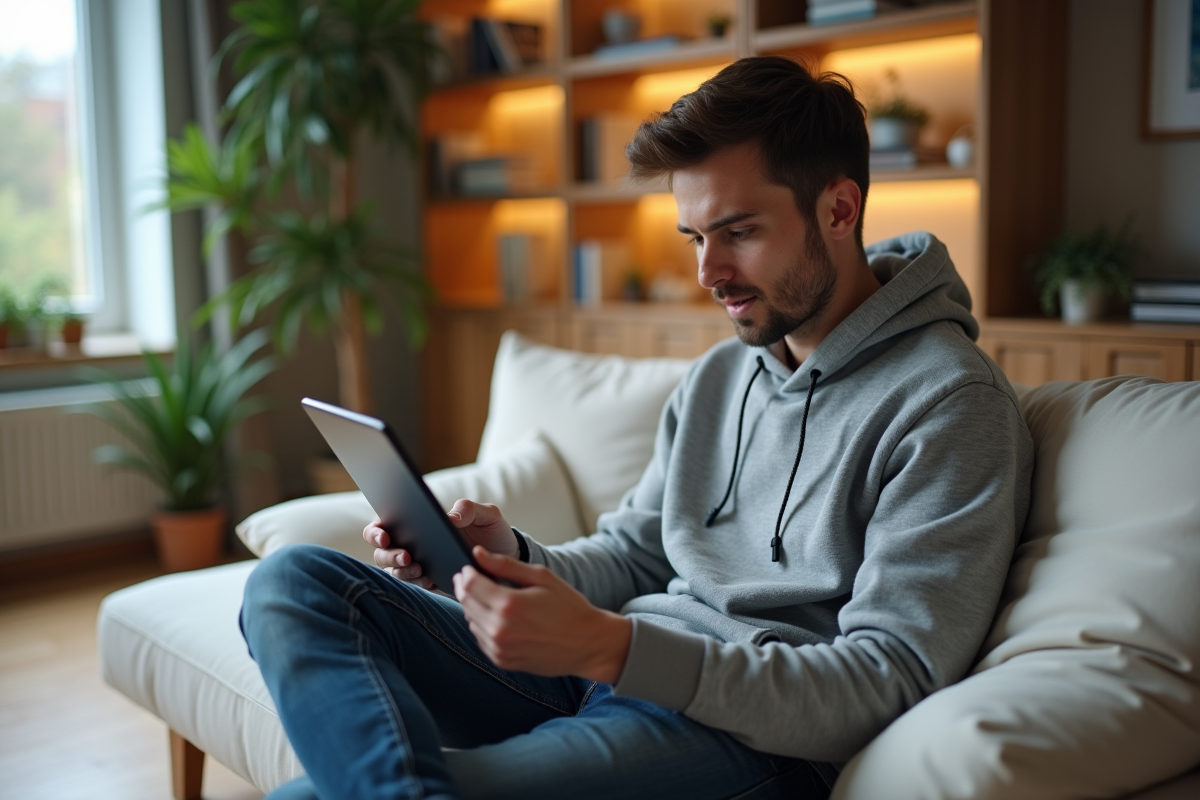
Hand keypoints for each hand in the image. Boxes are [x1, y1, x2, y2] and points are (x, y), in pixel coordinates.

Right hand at [365, 499, 519, 589]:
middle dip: (388, 555)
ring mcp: (419, 563)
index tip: (385, 536)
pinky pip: (415, 584)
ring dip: (402, 570)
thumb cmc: (492, 531)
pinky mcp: (431, 581)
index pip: (384, 523)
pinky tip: (428, 579)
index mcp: (418, 521)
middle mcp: (413, 542)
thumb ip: (470, 509)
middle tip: (406, 556)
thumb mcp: (487, 515)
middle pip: (383, 551)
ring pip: (395, 570)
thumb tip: (450, 518)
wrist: (507, 559)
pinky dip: (418, 582)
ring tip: (418, 568)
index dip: (376, 531)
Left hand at [453, 546, 631, 682]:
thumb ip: (506, 565)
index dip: (466, 572)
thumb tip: (478, 553)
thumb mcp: (541, 577)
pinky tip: (498, 617)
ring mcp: (500, 648)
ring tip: (490, 597)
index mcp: (509, 605)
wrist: (587, 644)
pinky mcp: (503, 661)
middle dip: (465, 587)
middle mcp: (500, 629)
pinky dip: (483, 625)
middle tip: (472, 578)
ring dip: (473, 607)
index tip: (469, 567)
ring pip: (470, 621)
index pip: (470, 584)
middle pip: (466, 602)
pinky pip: (480, 638)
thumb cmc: (569, 607)